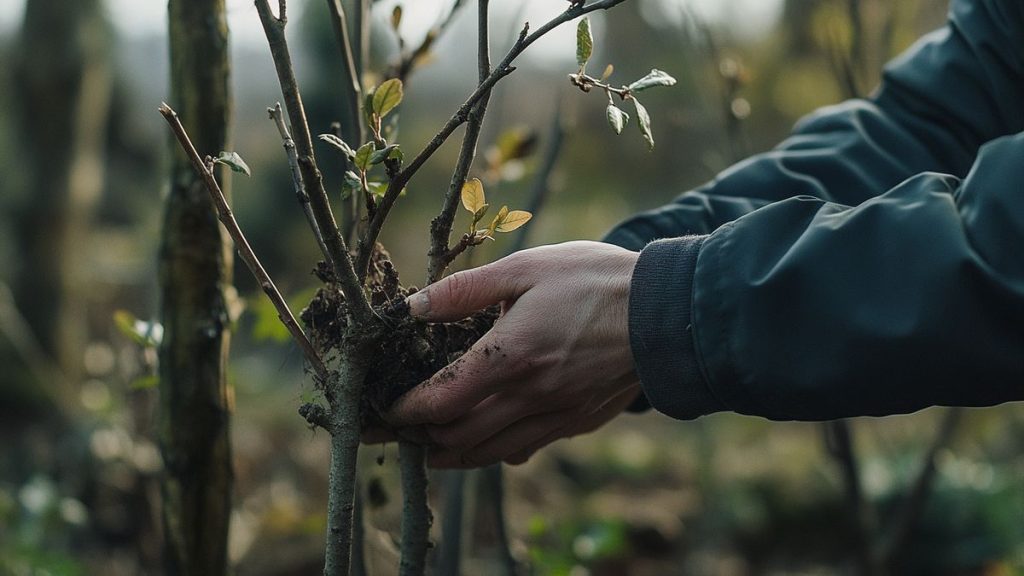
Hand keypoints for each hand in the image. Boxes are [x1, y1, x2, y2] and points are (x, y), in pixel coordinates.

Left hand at [386, 241, 640, 467]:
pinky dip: (496, 449)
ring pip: (489, 453)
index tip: (386, 408)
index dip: (405, 411)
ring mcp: (556, 416)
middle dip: (421, 438)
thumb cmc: (596, 281)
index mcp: (511, 357)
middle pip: (458, 438)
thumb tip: (412, 307)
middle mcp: (530, 397)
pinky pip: (526, 448)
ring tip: (433, 445)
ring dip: (453, 452)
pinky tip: (489, 437)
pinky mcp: (577, 423)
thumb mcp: (527, 268)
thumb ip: (466, 290)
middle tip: (401, 429)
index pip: (441, 401)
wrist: (667, 313)